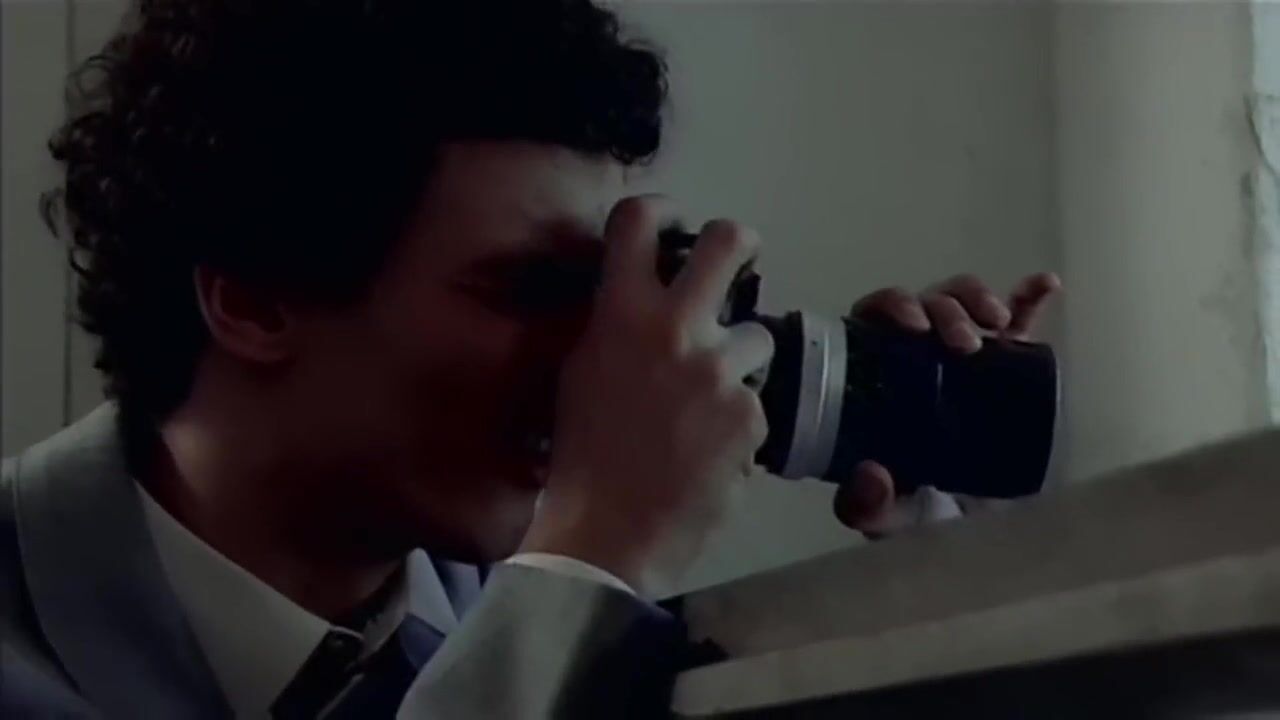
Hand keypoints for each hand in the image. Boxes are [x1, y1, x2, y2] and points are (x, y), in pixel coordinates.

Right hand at [520, 197, 772, 595]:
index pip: (639, 220)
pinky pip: (757, 402)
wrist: (606, 533)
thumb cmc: (582, 458)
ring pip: (758, 336)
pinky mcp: (750, 415)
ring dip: (741, 363)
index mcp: (618, 313)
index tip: (674, 223)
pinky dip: (741, 424)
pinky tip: (711, 451)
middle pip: (729, 240)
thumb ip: (616, 328)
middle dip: (739, 243)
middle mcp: (673, 328)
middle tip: (737, 261)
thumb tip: (643, 300)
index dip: (662, 208)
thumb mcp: (582, 374)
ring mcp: (719, 370)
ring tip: (710, 405)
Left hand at [833, 272, 1061, 534]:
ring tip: (998, 322)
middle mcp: (916, 356)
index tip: (911, 325)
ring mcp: (961, 356)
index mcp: (878, 377)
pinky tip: (1045, 285)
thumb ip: (866, 505)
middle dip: (943, 308)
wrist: (969, 527)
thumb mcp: (885, 515)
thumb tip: (871, 473)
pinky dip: (1028, 297)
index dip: (889, 307)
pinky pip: (1016, 319)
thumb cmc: (916, 510)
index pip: (872, 320)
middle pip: (922, 304)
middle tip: (964, 342)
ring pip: (961, 301)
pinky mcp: (1005, 365)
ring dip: (978, 299)